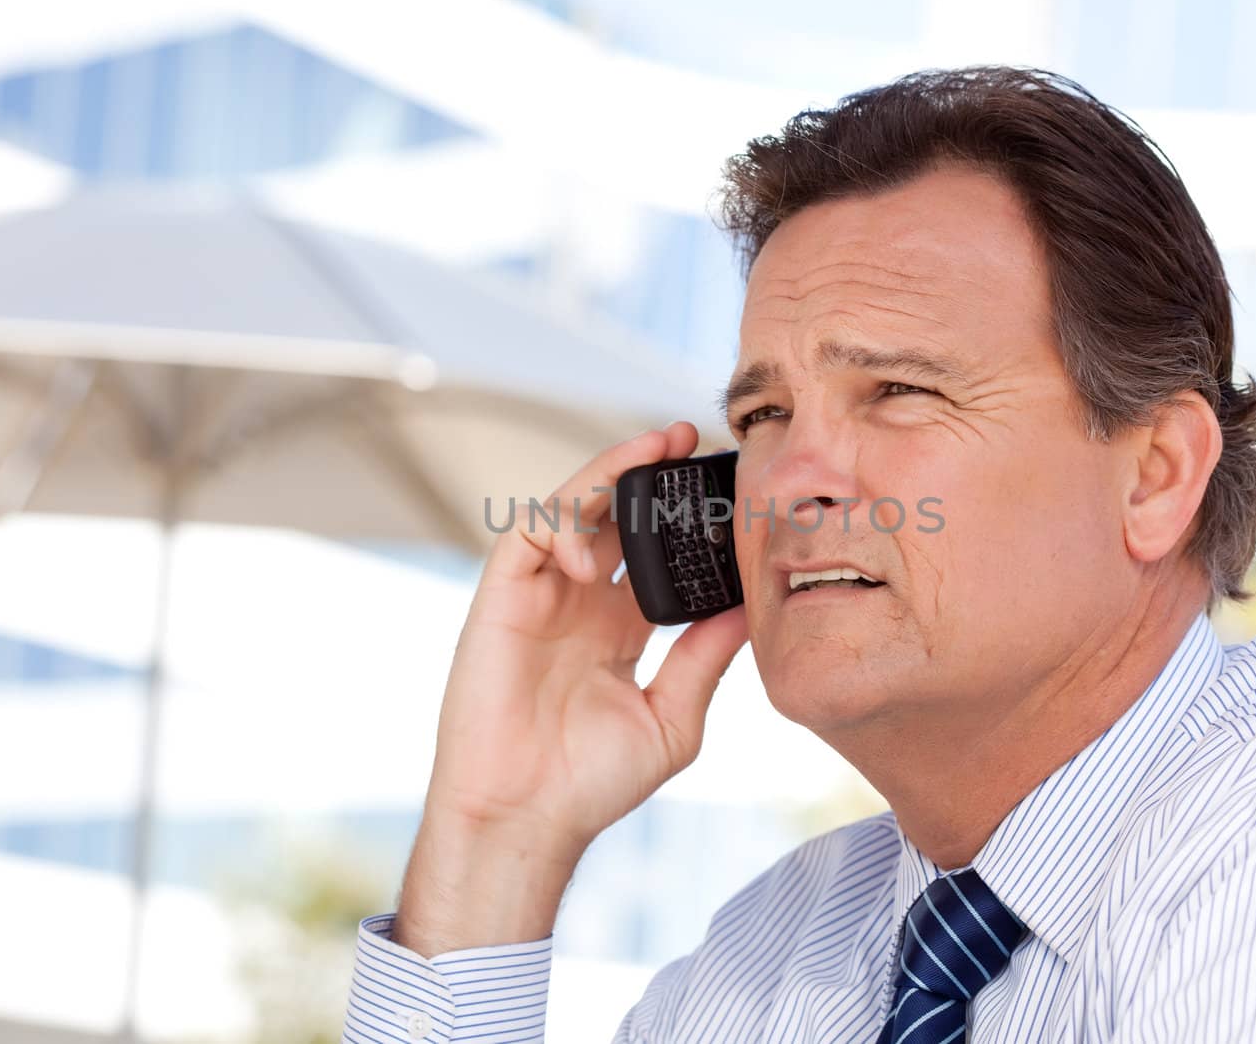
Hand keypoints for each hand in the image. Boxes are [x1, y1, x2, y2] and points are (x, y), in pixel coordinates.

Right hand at [396, 422, 748, 952]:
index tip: (728, 486)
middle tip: (690, 438)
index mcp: (621, 625)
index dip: (685, 516)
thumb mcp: (671, 716)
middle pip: (615, 513)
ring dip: (610, 472)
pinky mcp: (502, 597)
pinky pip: (529, 535)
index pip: (656, 549)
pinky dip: (562, 528)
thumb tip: (753, 607)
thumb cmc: (592, 782)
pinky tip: (592, 558)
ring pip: (573, 506)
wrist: (527, 817)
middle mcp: (582, 600)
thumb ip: (704, 658)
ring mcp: (541, 594)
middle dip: (648, 470)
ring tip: (654, 451)